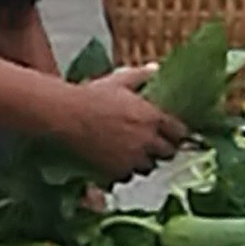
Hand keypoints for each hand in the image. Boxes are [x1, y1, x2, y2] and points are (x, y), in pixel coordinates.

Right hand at [54, 65, 188, 182]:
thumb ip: (141, 76)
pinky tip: (113, 160)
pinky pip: (126, 177)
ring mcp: (132, 160)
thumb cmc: (91, 96)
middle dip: (161, 149)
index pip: (180, 133)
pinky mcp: (115, 173)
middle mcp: (147, 141)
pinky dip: (122, 171)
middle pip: (167, 153)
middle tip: (151, 144)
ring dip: (142, 161)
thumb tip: (155, 68)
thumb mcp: (119, 80)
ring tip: (130, 152)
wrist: (65, 117)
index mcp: (152, 117)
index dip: (175, 133)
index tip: (170, 133)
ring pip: (147, 167)